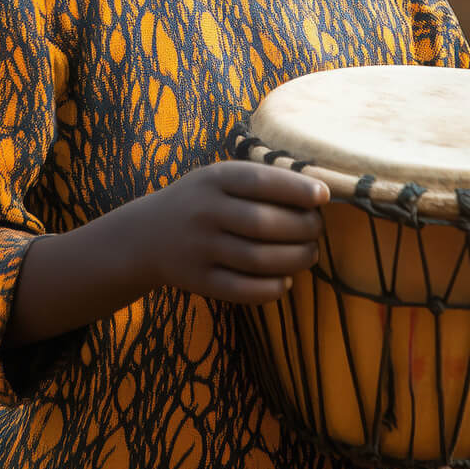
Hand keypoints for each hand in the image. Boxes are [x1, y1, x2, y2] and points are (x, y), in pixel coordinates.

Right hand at [108, 161, 328, 304]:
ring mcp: (199, 249)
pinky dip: (272, 288)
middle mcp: (204, 213)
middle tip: (317, 229)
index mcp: (213, 180)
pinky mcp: (199, 281)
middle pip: (264, 224)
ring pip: (259, 259)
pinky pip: (243, 290)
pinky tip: (285, 281)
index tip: (324, 196)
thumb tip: (318, 194)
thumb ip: (261, 182)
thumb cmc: (200, 202)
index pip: (260, 182)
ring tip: (308, 254)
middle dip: (302, 228)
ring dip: (295, 259)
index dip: (296, 189)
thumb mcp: (218, 178)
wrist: (146, 236)